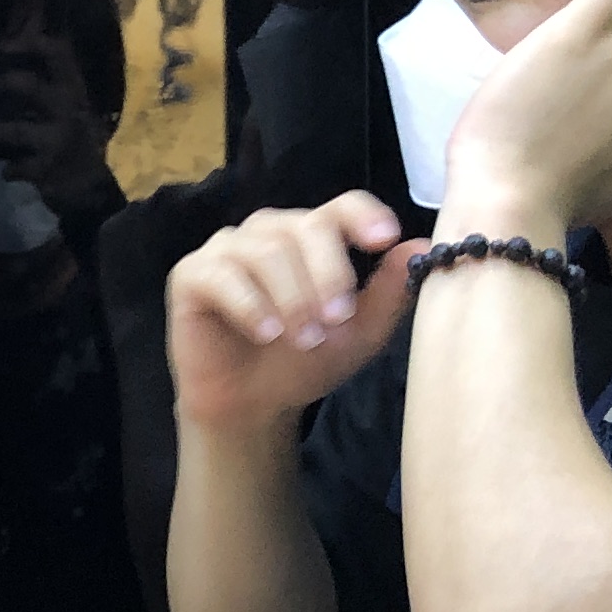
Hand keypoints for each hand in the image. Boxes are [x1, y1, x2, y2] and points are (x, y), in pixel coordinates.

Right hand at [166, 194, 417, 432]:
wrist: (250, 404)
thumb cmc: (303, 363)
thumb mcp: (358, 334)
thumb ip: (388, 291)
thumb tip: (419, 245)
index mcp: (312, 237)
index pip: (340, 206)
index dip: (362, 215)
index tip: (382, 239)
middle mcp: (269, 232)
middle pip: (305, 226)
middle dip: (327, 274)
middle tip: (336, 320)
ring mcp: (227, 249)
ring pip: (267, 250)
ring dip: (292, 297)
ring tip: (303, 338)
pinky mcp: (191, 274)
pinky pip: (223, 275)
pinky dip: (251, 305)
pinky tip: (266, 333)